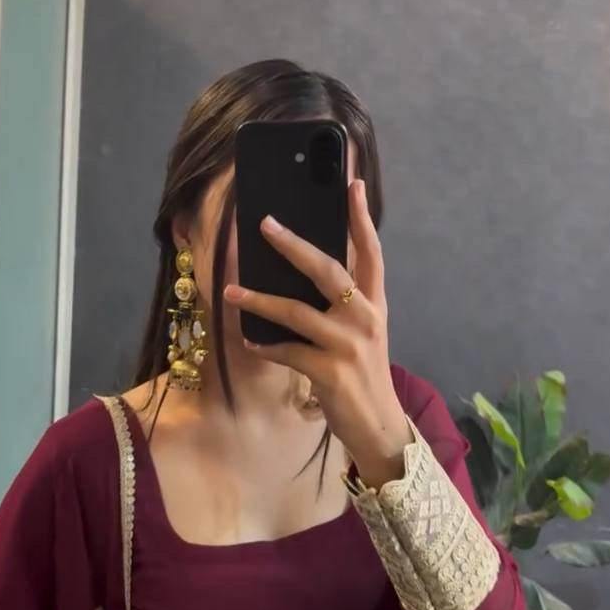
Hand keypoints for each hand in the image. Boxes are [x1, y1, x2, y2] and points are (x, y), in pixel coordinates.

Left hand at [223, 179, 412, 488]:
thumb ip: (343, 302)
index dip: (361, 218)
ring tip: (231, 291)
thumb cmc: (363, 374)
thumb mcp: (363, 333)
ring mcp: (347, 345)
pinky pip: (286, 351)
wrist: (379, 425)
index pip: (371, 252)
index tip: (353, 183)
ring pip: (295, 311)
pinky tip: (248, 341)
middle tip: (264, 224)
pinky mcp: (329, 372)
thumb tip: (302, 270)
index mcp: (374, 303)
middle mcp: (364, 317)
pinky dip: (264, 346)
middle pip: (327, 269)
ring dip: (258, 300)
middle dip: (293, 244)